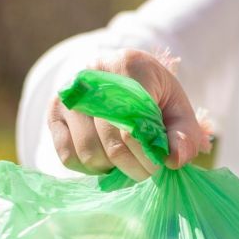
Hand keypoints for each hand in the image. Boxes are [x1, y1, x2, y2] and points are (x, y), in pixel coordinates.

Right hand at [47, 48, 209, 179]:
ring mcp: (68, 95)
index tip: (161, 162)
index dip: (149, 152)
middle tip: (149, 170)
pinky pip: (67, 155)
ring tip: (129, 163)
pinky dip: (90, 168)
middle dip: (135, 166)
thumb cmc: (156, 97)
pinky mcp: (54, 113)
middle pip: (111, 141)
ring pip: (88, 151)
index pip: (134, 122)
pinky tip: (107, 160)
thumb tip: (174, 160)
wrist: (125, 79)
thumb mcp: (179, 109)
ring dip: (113, 169)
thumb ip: (184, 135)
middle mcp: (90, 76)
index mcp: (128, 67)